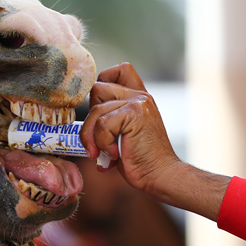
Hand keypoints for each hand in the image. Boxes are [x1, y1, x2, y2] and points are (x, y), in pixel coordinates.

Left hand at [80, 62, 230, 219]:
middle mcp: (140, 96)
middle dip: (91, 118)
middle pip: (97, 89)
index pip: (119, 70)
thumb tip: (84, 121)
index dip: (102, 84)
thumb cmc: (140, 160)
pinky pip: (102, 124)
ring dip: (92, 136)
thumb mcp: (125, 133)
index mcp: (139, 97)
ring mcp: (138, 103)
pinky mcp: (135, 114)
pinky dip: (102, 143)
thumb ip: (112, 118)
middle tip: (97, 141)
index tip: (100, 114)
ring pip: (96, 109)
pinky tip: (114, 155)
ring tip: (104, 153)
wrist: (160, 175)